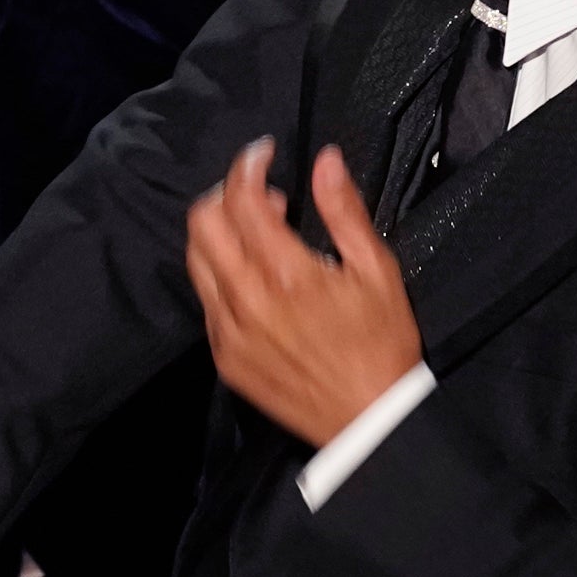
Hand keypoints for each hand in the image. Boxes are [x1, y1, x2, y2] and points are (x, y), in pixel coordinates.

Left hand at [185, 139, 423, 447]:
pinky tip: (251, 278)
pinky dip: (220, 275)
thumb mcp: (377, 271)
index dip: (248, 165)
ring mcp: (229, 331)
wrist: (369, 421)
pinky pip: (205, 301)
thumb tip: (324, 161)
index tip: (264, 155)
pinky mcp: (225, 357)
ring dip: (216, 232)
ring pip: (195, 260)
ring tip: (253, 231)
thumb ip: (344, 211)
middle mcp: (247, 300)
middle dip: (224, 193)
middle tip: (258, 193)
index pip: (242, 200)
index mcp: (287, 274)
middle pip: (202, 223)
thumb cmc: (382, 345)